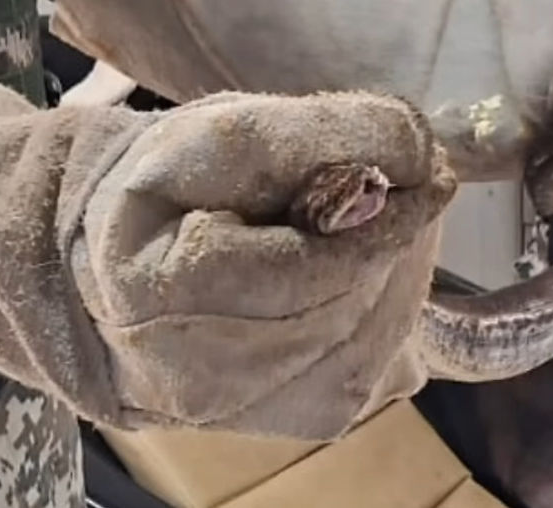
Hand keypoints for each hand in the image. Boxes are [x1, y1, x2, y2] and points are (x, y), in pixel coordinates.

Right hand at [71, 91, 455, 439]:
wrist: (119, 257)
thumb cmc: (170, 186)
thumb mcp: (228, 132)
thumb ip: (317, 136)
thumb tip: (417, 152)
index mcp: (162, 297)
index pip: (305, 272)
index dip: (381, 224)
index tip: (433, 173)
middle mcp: (204, 381)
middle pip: (346, 316)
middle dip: (402, 247)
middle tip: (424, 184)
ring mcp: (247, 415)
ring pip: (368, 354)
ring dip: (406, 279)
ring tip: (407, 220)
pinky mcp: (287, 420)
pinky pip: (370, 374)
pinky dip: (394, 313)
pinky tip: (388, 266)